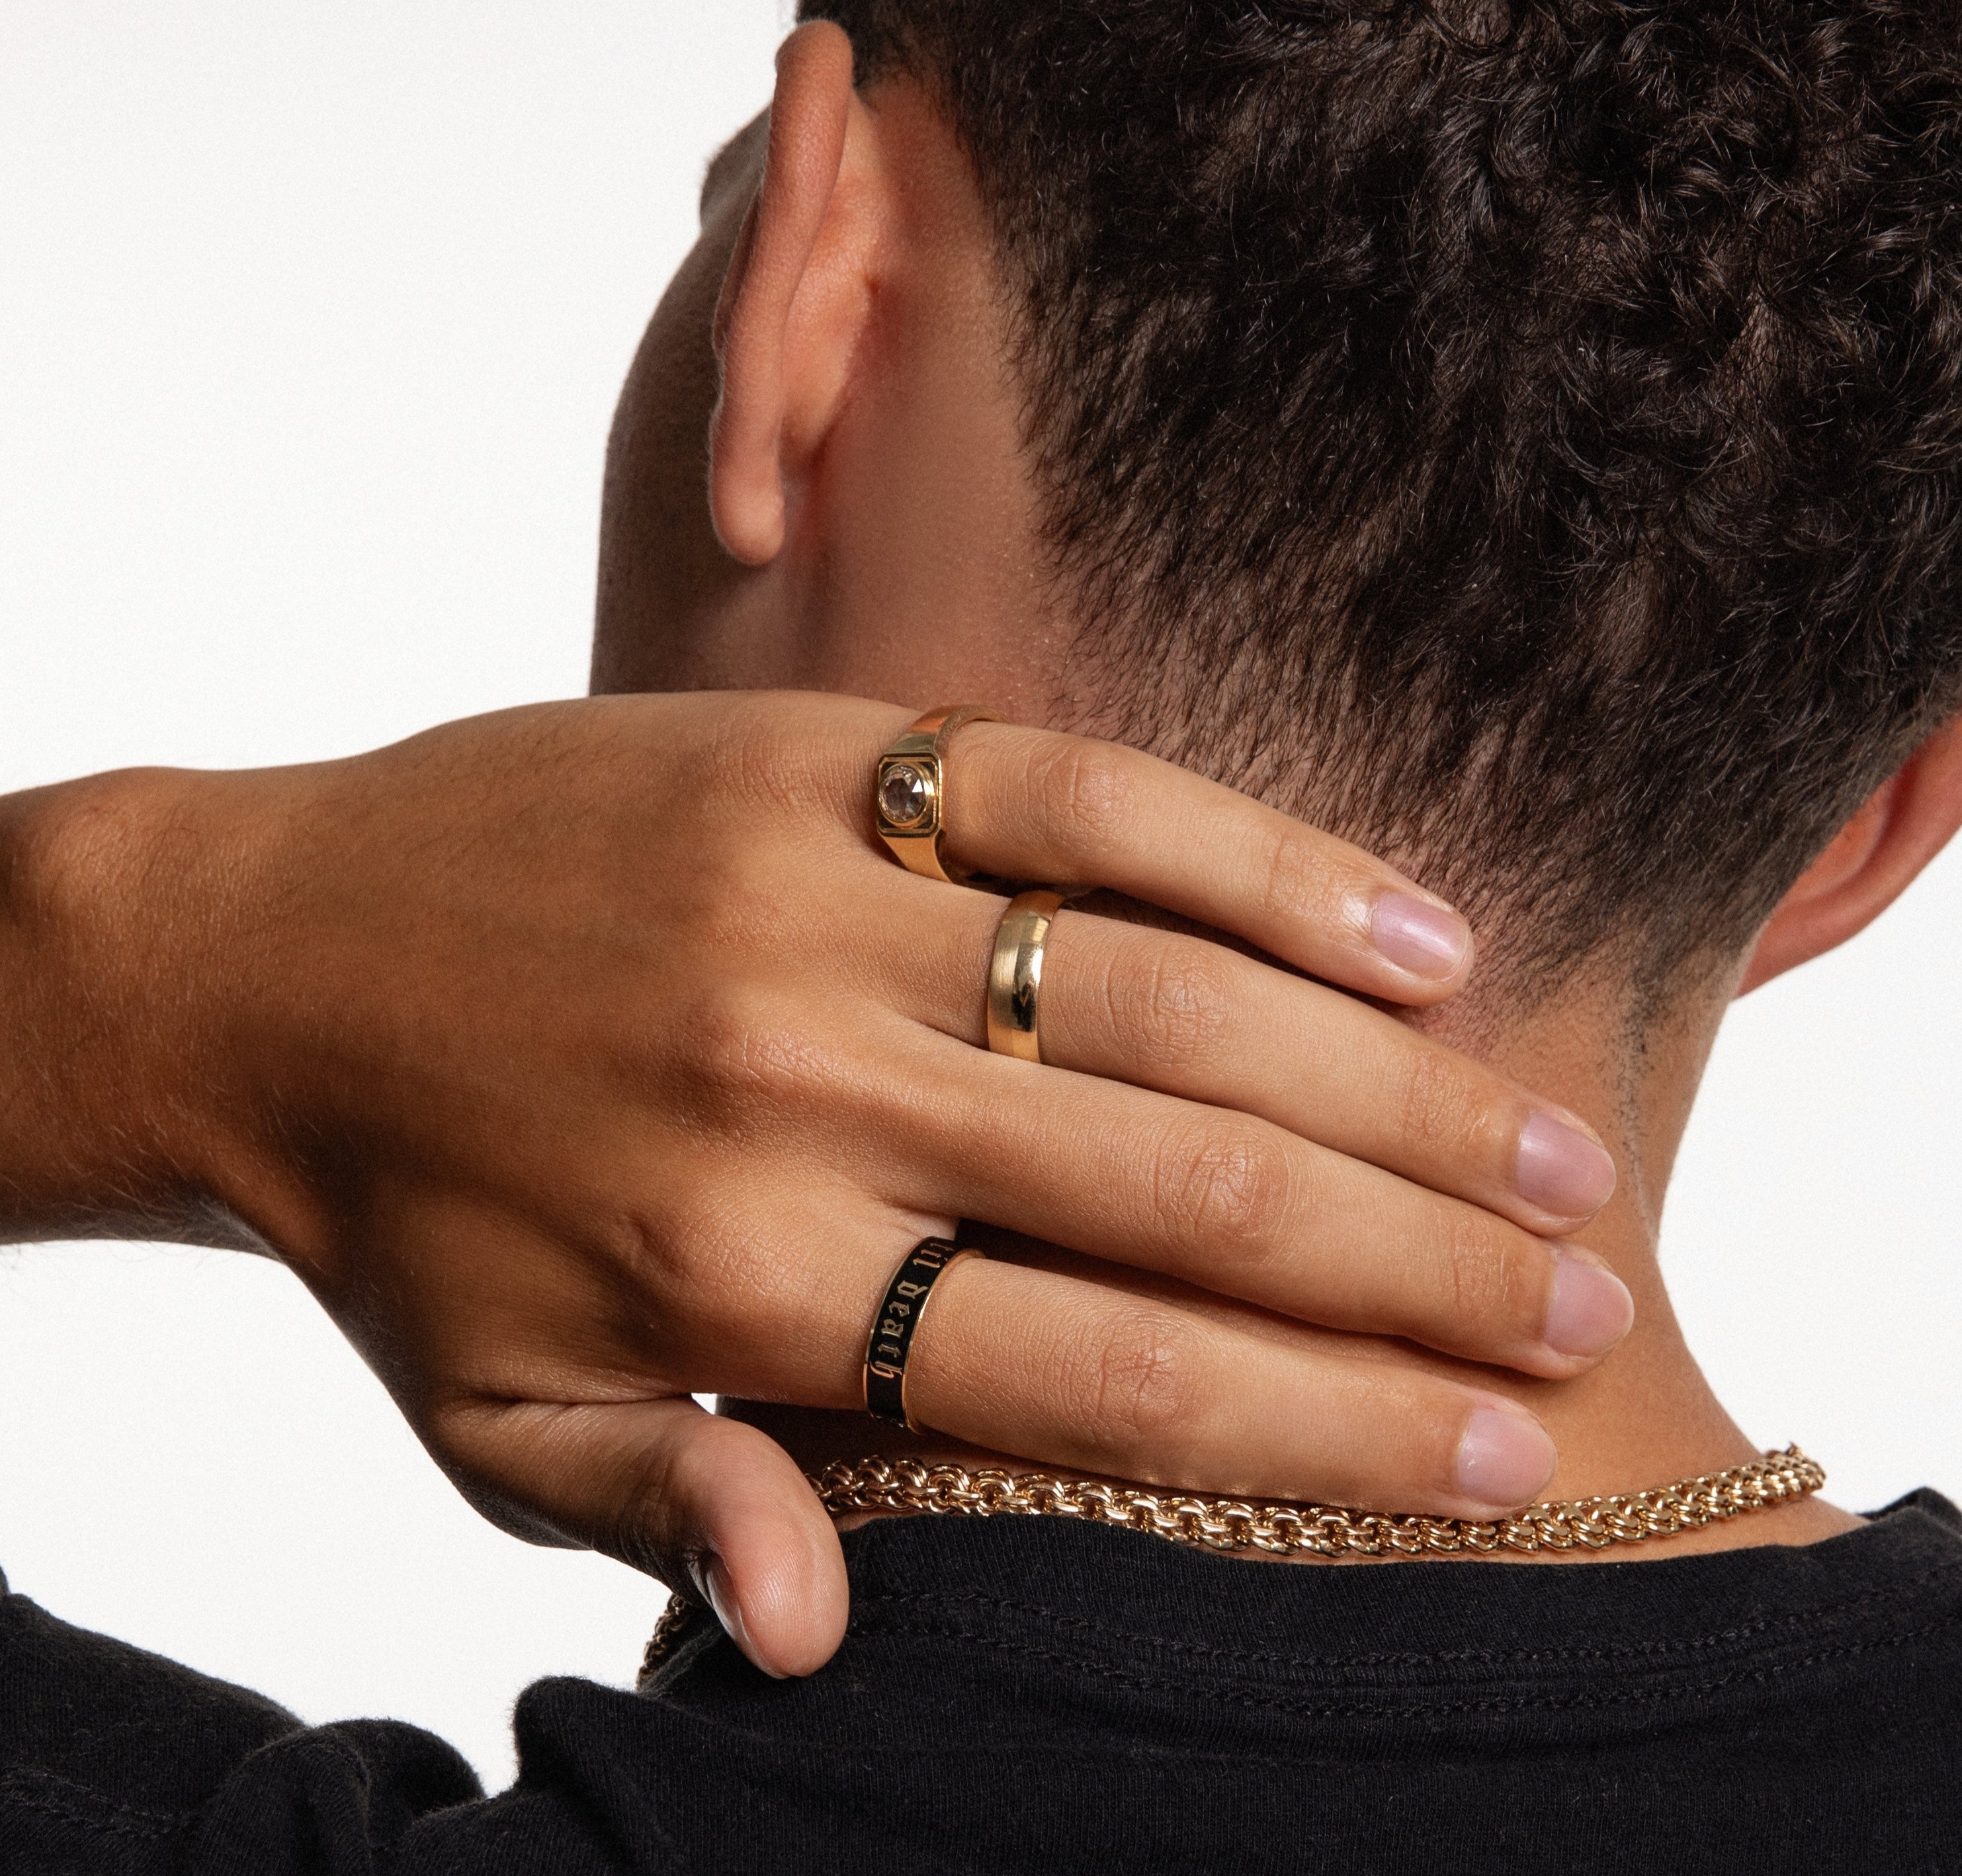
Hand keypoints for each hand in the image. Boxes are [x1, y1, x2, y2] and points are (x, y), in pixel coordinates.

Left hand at [0, 691, 1620, 1672]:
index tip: (1495, 1459)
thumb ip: (675, 1513)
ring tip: (1553, 1153)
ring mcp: (816, 903)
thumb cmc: (411, 1213)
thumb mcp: (497, 1428)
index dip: (1326, 1431)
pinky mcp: (818, 757)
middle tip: (1579, 1304)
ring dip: (1391, 1084)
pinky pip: (1081, 798)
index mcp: (744, 1285)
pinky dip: (1262, 862)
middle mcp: (804, 1093)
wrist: (259, 951)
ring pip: (1169, 996)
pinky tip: (1413, 932)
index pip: (1104, 1380)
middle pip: (1183, 1190)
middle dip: (1415, 1268)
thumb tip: (832, 1639)